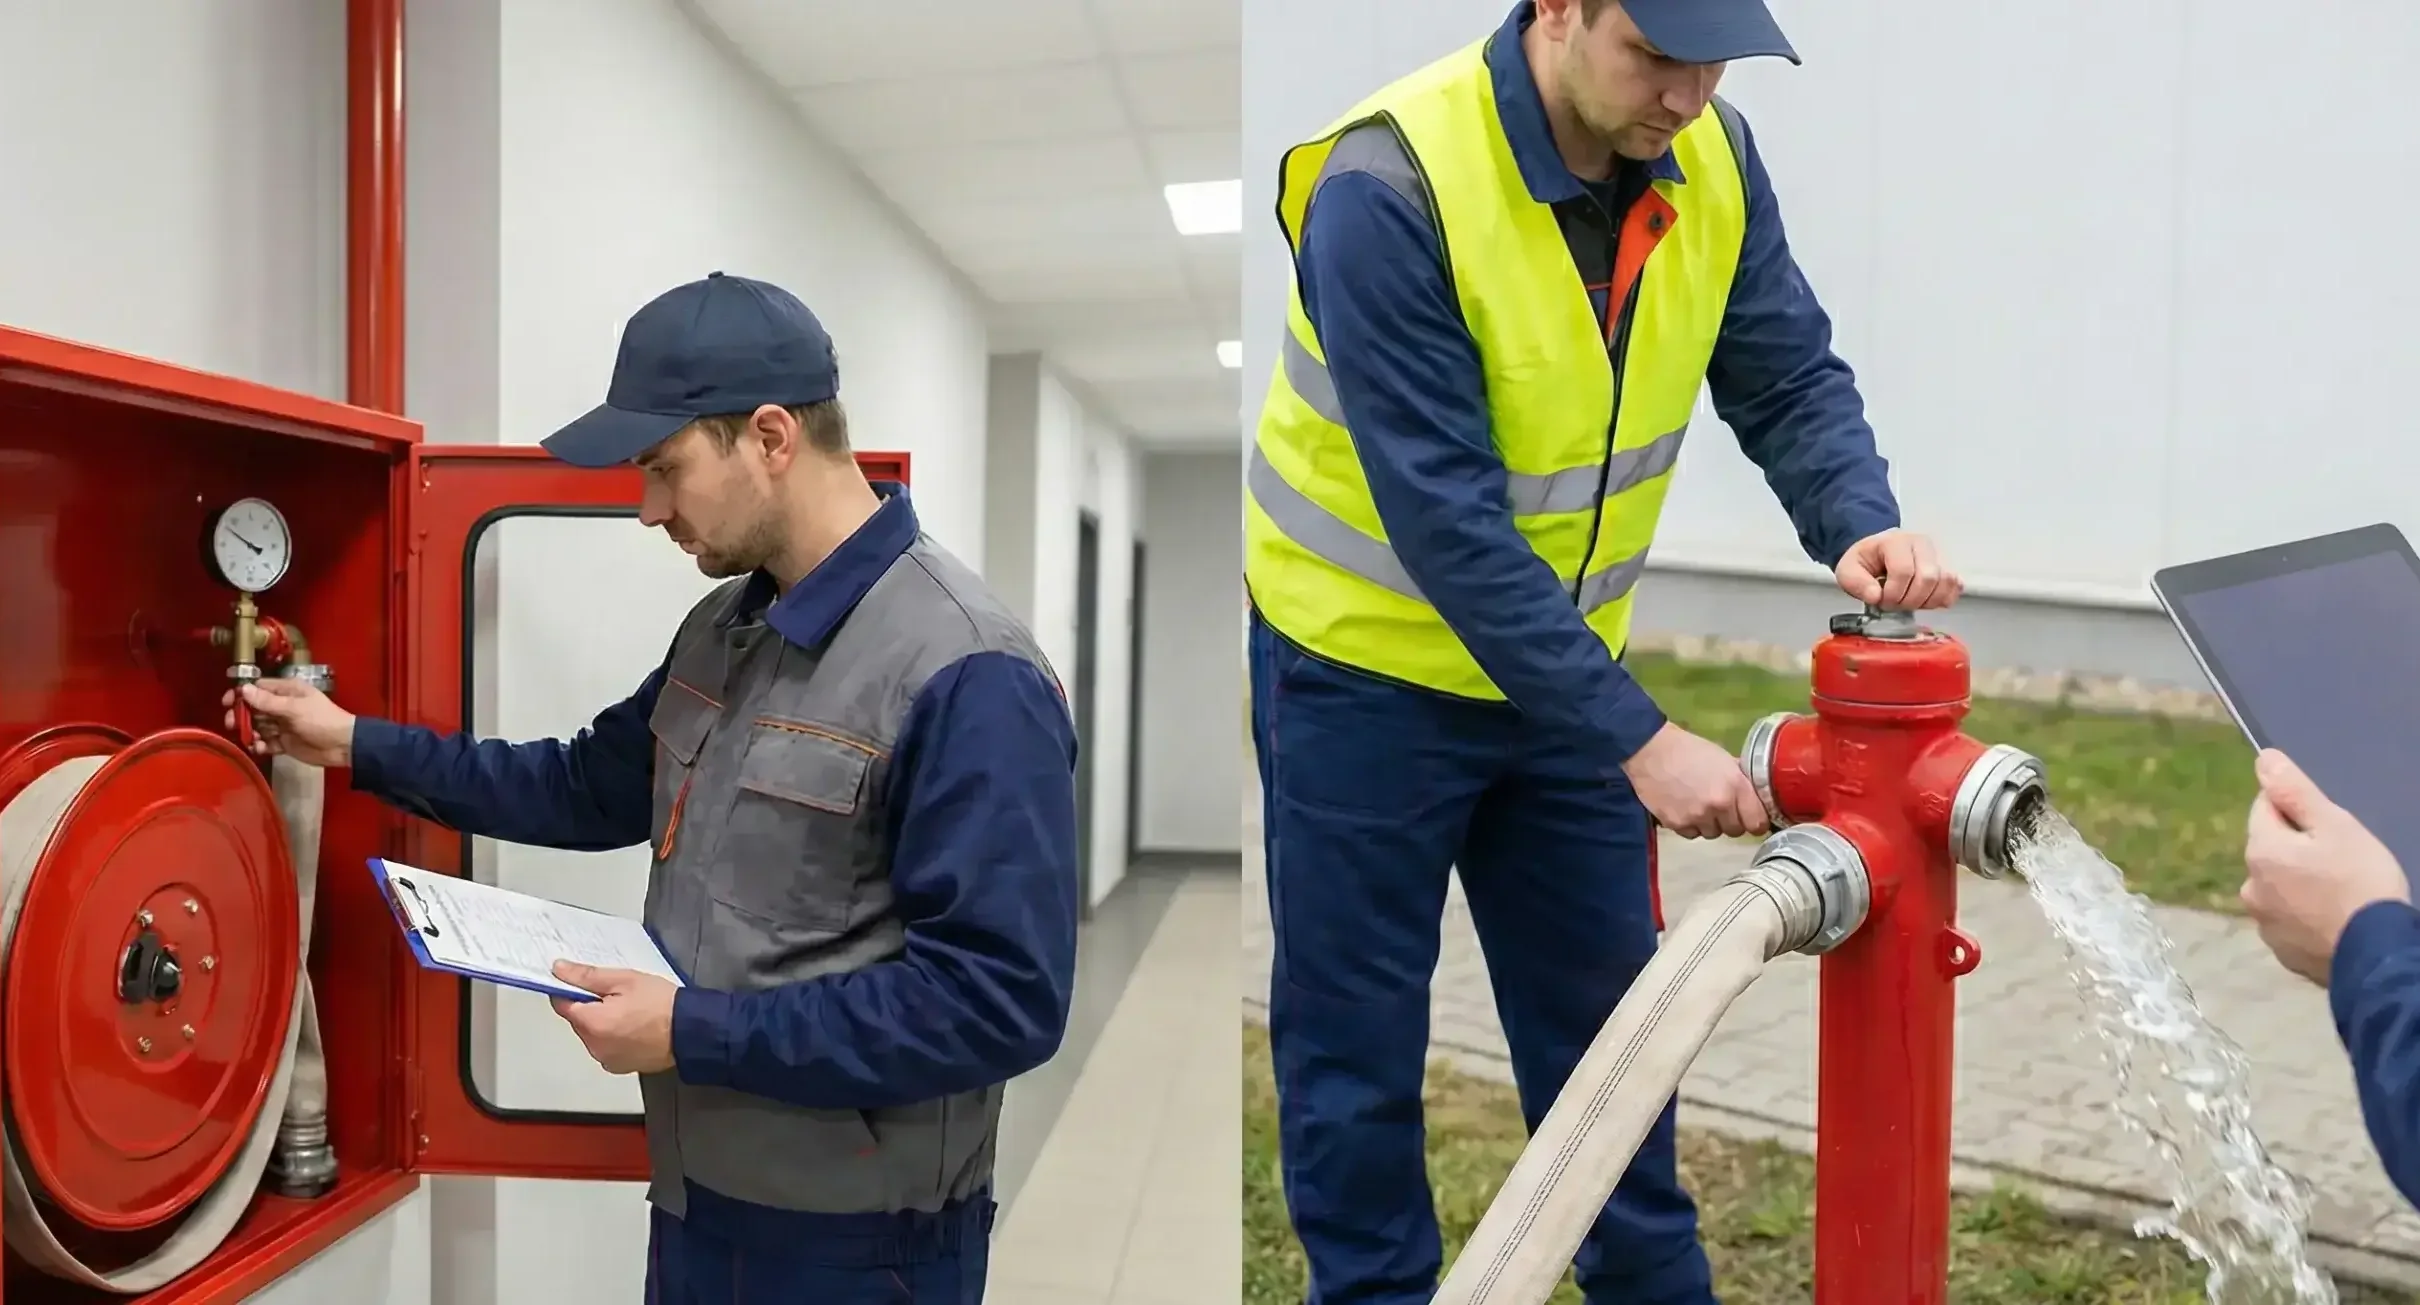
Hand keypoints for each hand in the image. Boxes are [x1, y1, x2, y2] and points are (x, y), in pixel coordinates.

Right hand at [223, 679, 355, 766]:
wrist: (342, 746)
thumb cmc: (321, 721)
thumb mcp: (294, 709)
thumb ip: (268, 701)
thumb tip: (244, 689)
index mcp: (287, 691)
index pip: (258, 688)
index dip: (242, 694)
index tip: (227, 703)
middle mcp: (283, 706)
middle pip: (254, 708)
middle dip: (242, 716)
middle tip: (232, 724)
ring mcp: (283, 725)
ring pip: (258, 726)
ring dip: (252, 732)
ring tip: (252, 739)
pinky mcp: (285, 742)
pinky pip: (267, 742)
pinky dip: (261, 745)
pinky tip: (261, 748)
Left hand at [549, 962, 676, 1074]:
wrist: (691, 1031)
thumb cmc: (663, 1005)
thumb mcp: (624, 980)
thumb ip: (587, 976)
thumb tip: (559, 970)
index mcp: (592, 1023)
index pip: (561, 1004)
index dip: (569, 989)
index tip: (582, 982)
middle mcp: (594, 1046)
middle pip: (578, 1020)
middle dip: (590, 1006)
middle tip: (618, 995)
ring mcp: (606, 1059)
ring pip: (592, 1035)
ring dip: (602, 1023)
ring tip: (630, 1012)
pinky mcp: (619, 1066)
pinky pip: (606, 1048)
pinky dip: (613, 1038)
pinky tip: (634, 1027)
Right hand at [1621, 722, 1768, 839]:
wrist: (1651, 750)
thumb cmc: (1689, 750)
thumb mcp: (1723, 759)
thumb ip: (1740, 780)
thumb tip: (1754, 795)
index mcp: (1736, 786)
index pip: (1757, 823)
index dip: (1754, 821)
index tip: (1749, 817)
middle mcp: (1719, 805)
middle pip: (1735, 831)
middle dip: (1730, 821)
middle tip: (1718, 806)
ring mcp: (1697, 817)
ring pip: (1713, 834)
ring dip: (1708, 823)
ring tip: (1697, 805)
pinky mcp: (1677, 824)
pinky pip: (1692, 834)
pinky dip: (1689, 825)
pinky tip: (1682, 808)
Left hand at [1835, 528, 1962, 610]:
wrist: (1876, 552)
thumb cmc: (1864, 561)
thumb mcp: (1848, 571)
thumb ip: (1856, 583)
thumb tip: (1875, 596)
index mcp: (1895, 541)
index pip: (1903, 571)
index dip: (1894, 593)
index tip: (1882, 600)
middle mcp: (1921, 543)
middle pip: (1928, 577)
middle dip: (1910, 600)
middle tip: (1895, 604)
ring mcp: (1937, 553)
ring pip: (1946, 581)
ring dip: (1928, 601)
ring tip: (1910, 603)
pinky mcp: (1947, 564)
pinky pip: (1956, 585)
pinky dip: (1943, 598)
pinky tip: (1926, 602)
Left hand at [2240, 749, 2409, 985]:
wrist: (2376, 955)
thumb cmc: (2361, 882)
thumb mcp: (2335, 826)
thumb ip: (2295, 792)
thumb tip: (2263, 760)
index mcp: (2260, 851)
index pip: (2264, 808)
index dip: (2296, 808)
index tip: (2326, 823)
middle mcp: (2250, 886)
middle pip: (2269, 848)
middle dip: (2297, 847)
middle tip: (2340, 859)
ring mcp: (2264, 922)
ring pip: (2277, 885)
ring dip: (2298, 882)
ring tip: (2338, 891)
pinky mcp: (2281, 950)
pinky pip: (2289, 919)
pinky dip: (2305, 914)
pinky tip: (2333, 918)